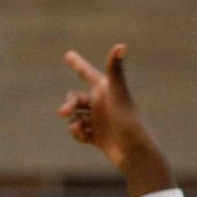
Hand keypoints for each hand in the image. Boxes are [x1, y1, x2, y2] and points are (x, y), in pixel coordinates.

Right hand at [58, 44, 159, 175]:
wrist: (133, 150)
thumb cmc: (127, 118)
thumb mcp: (118, 92)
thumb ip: (115, 69)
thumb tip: (121, 45)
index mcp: (105, 89)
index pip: (87, 73)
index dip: (78, 64)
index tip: (68, 55)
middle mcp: (101, 103)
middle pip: (76, 98)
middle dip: (68, 104)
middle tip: (63, 113)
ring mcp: (99, 120)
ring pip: (76, 117)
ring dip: (73, 122)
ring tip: (80, 128)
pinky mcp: (98, 137)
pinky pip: (80, 132)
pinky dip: (78, 134)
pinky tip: (84, 136)